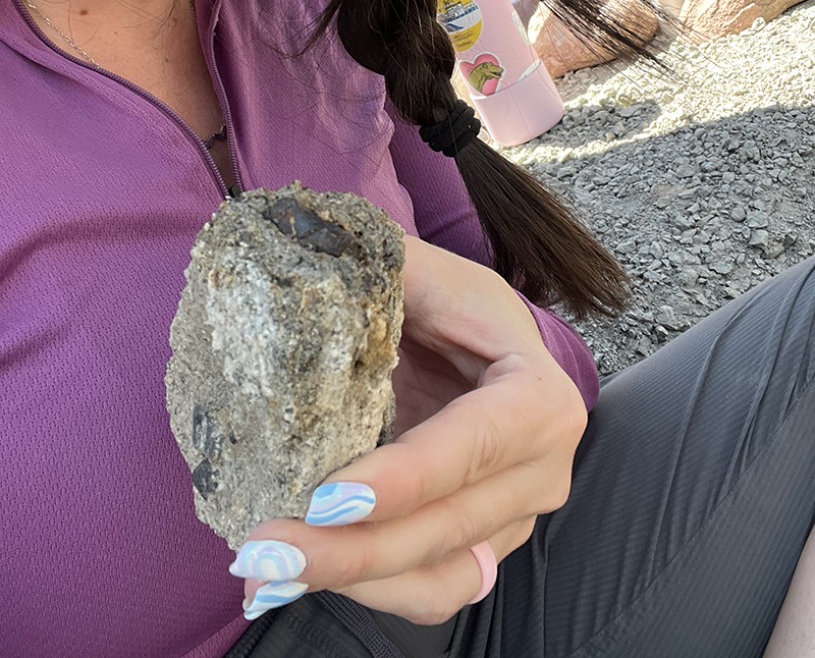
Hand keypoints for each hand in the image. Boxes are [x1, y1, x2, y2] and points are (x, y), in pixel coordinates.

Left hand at [232, 237, 587, 624]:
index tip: (329, 498)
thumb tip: (303, 265)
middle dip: (356, 547)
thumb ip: (379, 266)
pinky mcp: (481, 544)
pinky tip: (296, 583)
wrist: (471, 339)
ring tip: (267, 573)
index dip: (410, 476)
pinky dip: (370, 592)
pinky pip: (432, 590)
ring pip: (440, 574)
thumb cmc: (450, 302)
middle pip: (451, 524)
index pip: (477, 444)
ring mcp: (514, 516)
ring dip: (355, 580)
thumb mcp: (422, 271)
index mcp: (539, 397)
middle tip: (265, 550)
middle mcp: (542, 469)